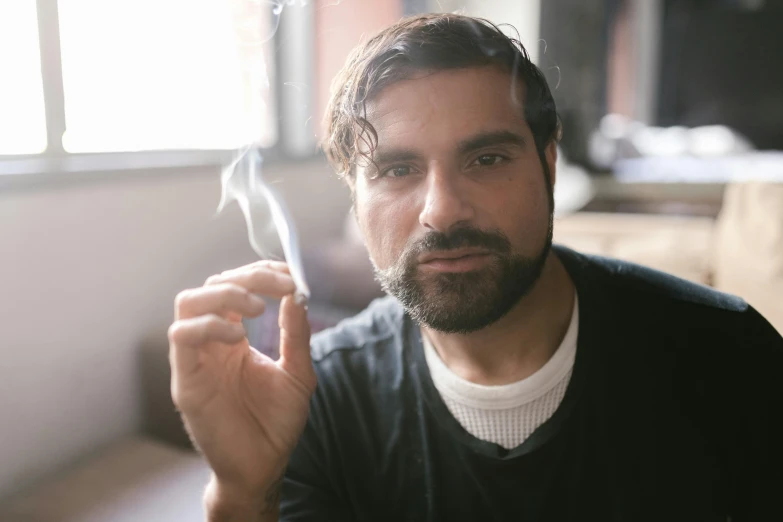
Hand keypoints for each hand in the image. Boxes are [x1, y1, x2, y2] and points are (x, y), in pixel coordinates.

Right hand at [168, 261, 314, 502]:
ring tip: (257, 309)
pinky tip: (238, 337)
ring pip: (188, 302)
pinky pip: (180, 337)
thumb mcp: (297, 372)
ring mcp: (196, 359)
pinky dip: (209, 325)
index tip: (290, 275)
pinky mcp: (185, 379)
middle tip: (280, 284)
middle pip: (212, 286)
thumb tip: (297, 293)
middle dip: (247, 276)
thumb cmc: (277, 423)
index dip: (261, 274)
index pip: (237, 288)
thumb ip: (295, 333)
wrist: (263, 466)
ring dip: (224, 293)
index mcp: (234, 337)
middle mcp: (211, 343)